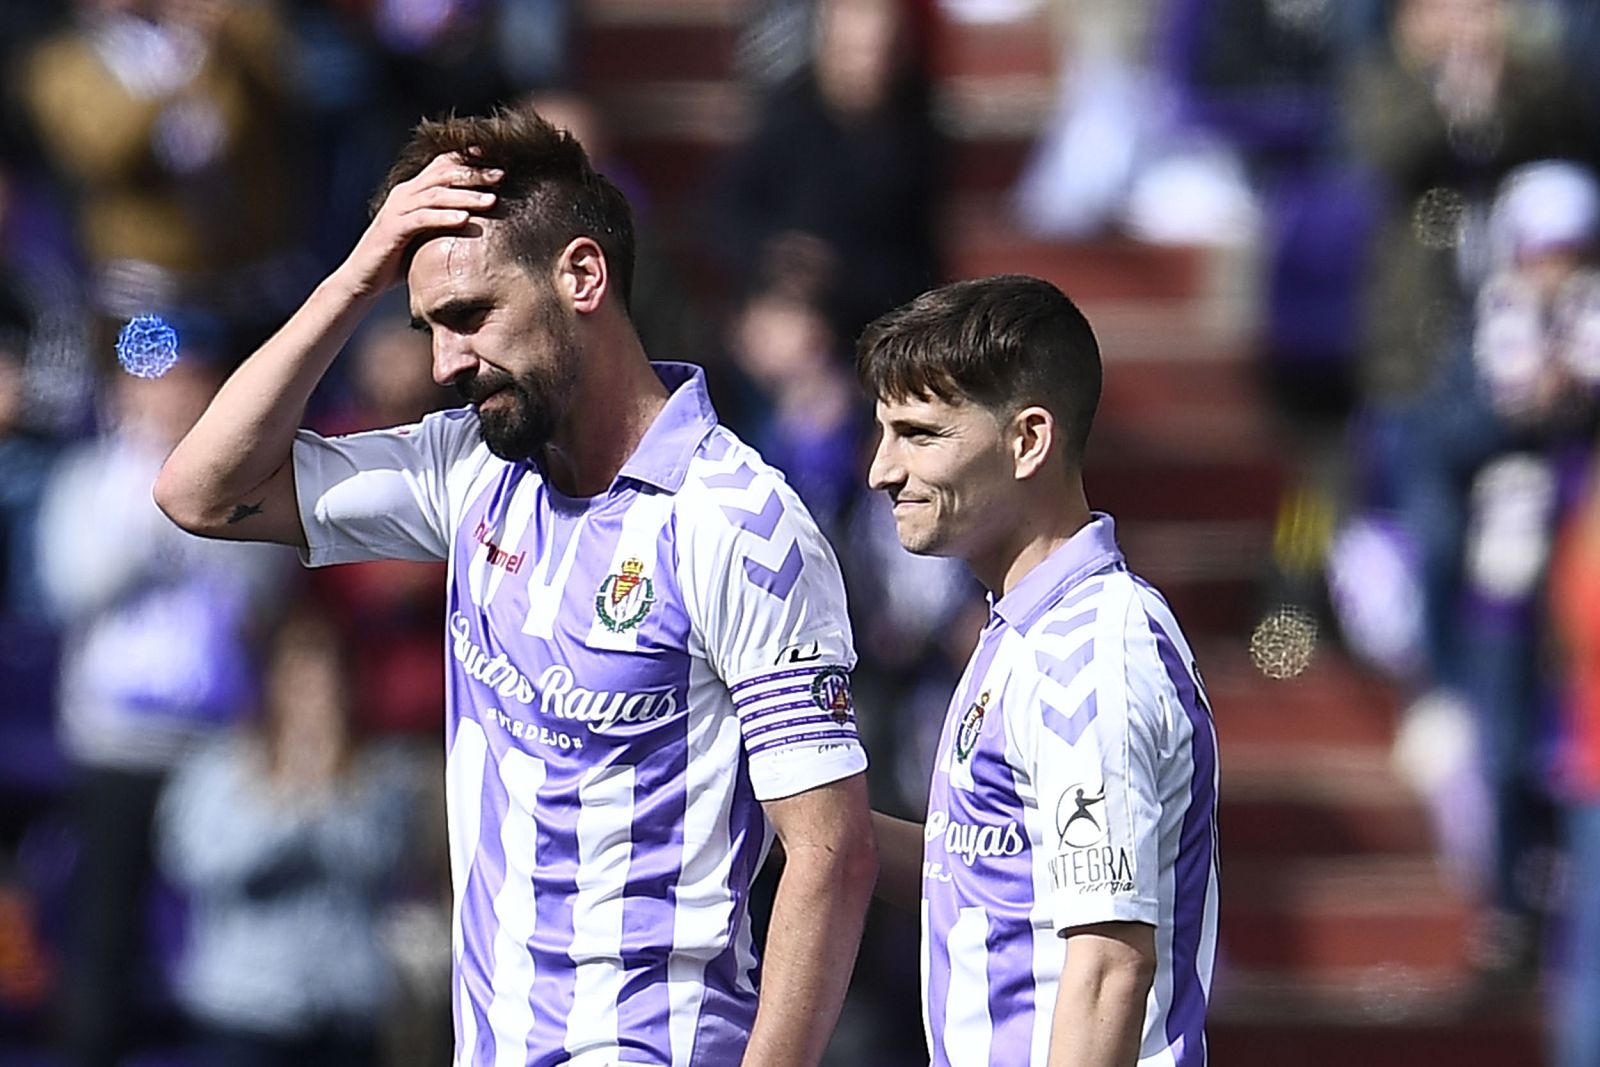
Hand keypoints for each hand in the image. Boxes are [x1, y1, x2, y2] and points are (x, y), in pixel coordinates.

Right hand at [335, 153, 501, 299]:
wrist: (363, 278)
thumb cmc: (399, 259)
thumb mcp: (427, 234)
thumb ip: (446, 221)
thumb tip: (483, 221)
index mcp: (413, 191)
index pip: (442, 165)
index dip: (468, 159)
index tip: (498, 161)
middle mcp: (404, 194)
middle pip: (443, 174)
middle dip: (474, 173)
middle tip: (501, 175)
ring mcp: (397, 210)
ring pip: (435, 195)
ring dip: (465, 196)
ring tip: (491, 200)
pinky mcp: (393, 229)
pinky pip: (422, 219)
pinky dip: (443, 217)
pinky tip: (465, 219)